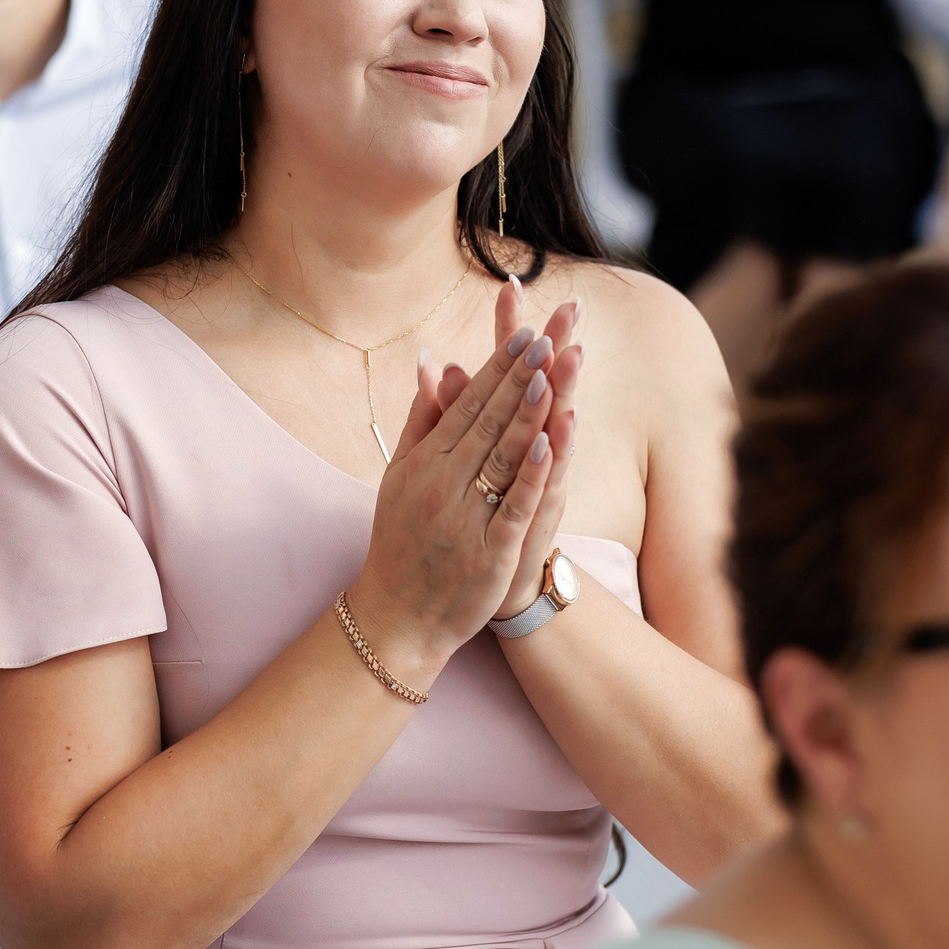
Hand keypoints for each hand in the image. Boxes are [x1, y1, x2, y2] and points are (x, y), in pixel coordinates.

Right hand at [350, 282, 582, 682]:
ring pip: (502, 457)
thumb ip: (420, 420)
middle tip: (548, 337)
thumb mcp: (400, 476)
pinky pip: (512, 507)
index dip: (498, 369)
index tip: (525, 333)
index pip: (468, 405)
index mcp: (426, 462)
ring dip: (528, 414)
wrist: (397, 615)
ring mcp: (465, 517)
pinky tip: (550, 445)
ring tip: (551, 374)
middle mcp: (442, 484)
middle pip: (487, 422)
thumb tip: (430, 364)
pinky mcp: (488, 552)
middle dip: (518, 378)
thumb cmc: (401, 541)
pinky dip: (531, 476)